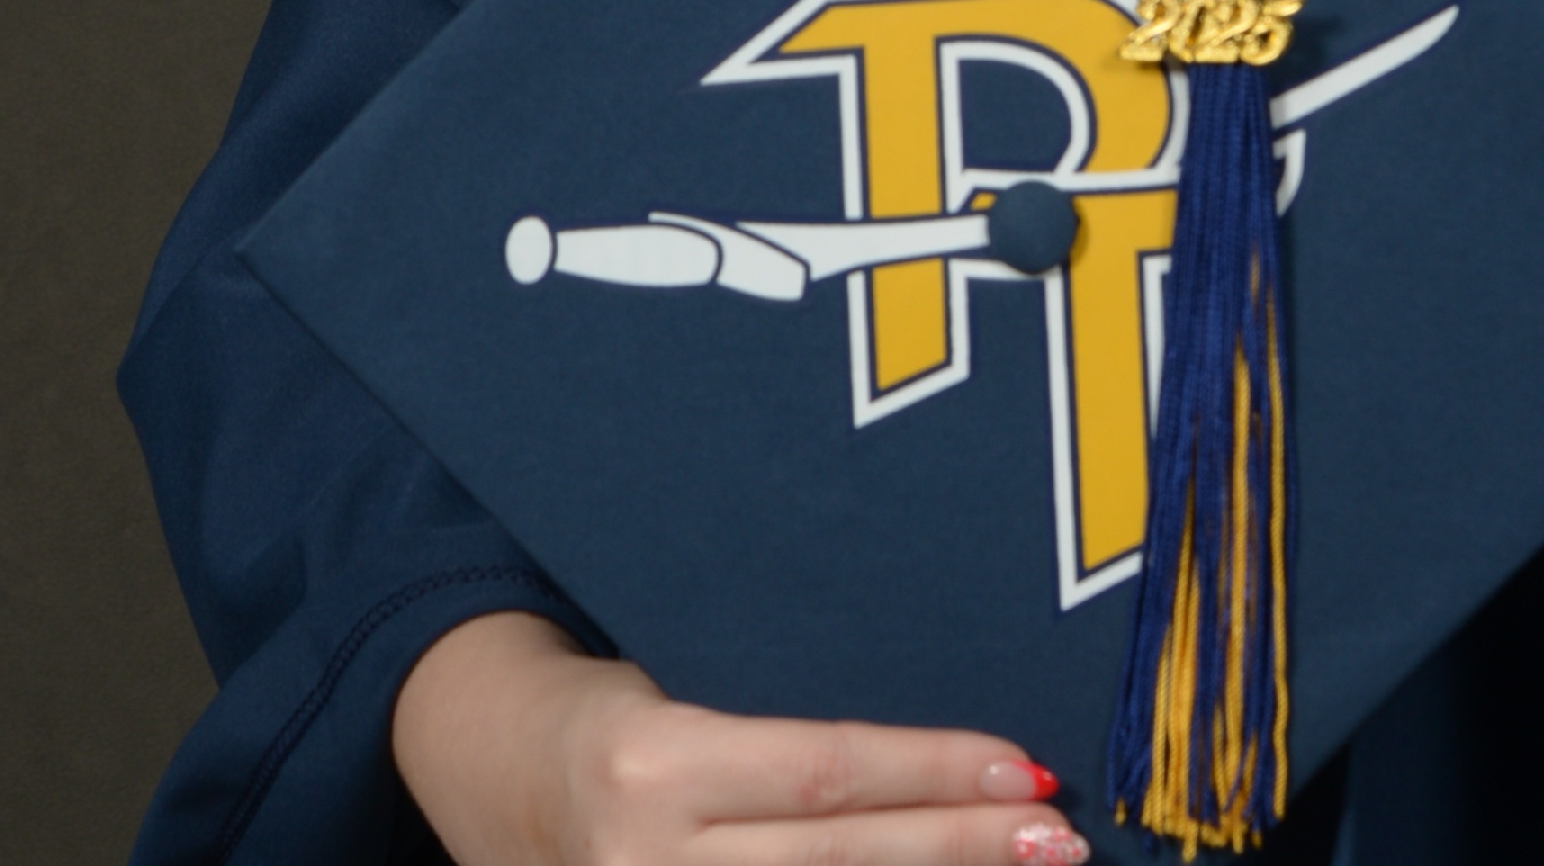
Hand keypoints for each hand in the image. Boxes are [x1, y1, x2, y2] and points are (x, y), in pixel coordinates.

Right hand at [392, 613, 1087, 865]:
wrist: (481, 771)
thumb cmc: (605, 709)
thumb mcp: (677, 695)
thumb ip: (783, 741)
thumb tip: (928, 752)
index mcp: (652, 766)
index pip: (824, 775)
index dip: (932, 775)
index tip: (1025, 769)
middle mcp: (643, 860)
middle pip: (839, 862)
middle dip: (960, 849)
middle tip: (1061, 837)